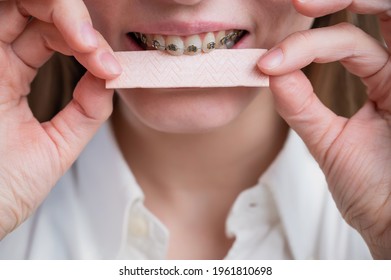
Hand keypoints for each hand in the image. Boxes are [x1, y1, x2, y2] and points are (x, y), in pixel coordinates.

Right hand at [0, 0, 120, 238]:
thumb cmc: (1, 189)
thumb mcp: (54, 147)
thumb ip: (85, 113)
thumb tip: (110, 79)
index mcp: (9, 78)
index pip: (49, 36)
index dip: (86, 43)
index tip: (111, 70)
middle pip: (31, 10)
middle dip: (72, 19)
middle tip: (95, 49)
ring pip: (12, 5)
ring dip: (57, 11)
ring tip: (84, 42)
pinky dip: (24, 11)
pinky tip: (64, 29)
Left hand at [258, 0, 390, 258]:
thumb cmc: (373, 190)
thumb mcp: (329, 143)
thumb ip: (302, 107)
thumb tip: (270, 72)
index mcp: (383, 82)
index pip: (345, 43)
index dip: (306, 45)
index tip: (267, 65)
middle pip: (377, 10)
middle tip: (298, 4)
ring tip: (306, 4)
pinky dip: (380, 14)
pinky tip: (341, 14)